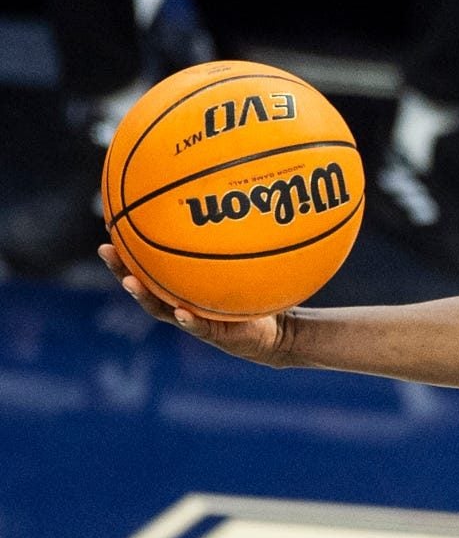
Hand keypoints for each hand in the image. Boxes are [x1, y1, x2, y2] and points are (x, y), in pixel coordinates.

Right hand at [99, 243, 289, 362]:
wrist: (273, 332)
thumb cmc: (252, 294)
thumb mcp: (243, 265)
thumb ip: (232, 244)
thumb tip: (229, 203)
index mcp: (179, 286)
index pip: (147, 265)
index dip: (128, 248)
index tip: (109, 225)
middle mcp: (178, 302)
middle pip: (142, 284)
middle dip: (121, 268)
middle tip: (105, 249)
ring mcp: (192, 319)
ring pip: (160, 308)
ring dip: (143, 295)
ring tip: (130, 281)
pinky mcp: (214, 334)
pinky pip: (199, 326)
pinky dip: (189, 320)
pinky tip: (180, 313)